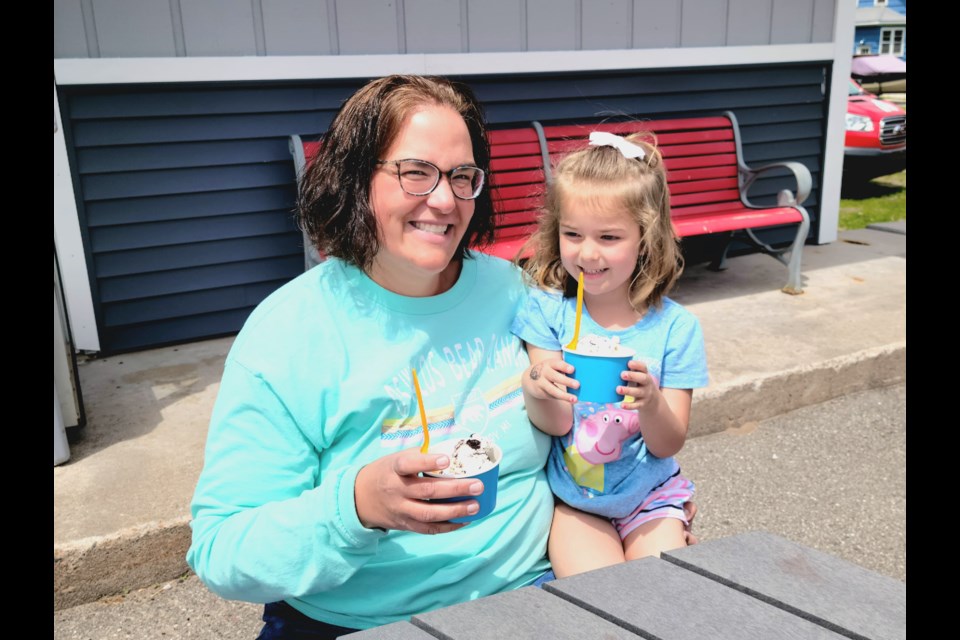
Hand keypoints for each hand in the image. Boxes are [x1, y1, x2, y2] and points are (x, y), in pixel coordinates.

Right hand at [354, 449, 484, 533]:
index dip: (427, 462)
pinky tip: (464, 520)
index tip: (446, 460)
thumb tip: (452, 452)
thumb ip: (420, 456)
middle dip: (455, 489)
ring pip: (429, 514)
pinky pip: (428, 529)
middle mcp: (396, 490)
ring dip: (455, 511)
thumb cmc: (386, 472)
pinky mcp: (405, 525)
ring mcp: (401, 510)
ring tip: (475, 506)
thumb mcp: (396, 458)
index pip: (408, 464)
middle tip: (477, 485)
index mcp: (394, 468)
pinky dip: (448, 526)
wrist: (360, 498)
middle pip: (427, 491)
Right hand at [524, 358, 577, 403]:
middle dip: (567, 381)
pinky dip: (562, 398)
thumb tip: (583, 375)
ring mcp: (541, 383)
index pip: (557, 364)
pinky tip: (571, 400)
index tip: (572, 369)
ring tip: (575, 399)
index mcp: (550, 363)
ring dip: (565, 395)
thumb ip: (564, 368)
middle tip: (578, 385)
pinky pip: (552, 396)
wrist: (529, 378)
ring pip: (553, 390)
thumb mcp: (553, 365)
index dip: (564, 367)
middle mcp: (544, 372)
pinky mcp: (541, 392)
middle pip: (555, 377)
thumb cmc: (549, 370)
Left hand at [618, 360, 662, 412]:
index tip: (629, 363)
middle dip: (633, 376)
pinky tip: (622, 405)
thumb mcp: (637, 376)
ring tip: (618, 389)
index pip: (643, 368)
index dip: (637, 365)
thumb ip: (628, 371)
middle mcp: (647, 383)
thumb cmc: (639, 384)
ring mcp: (646, 394)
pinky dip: (629, 406)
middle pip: (643, 378)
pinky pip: (636, 405)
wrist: (653, 401)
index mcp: (645, 374)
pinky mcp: (643, 404)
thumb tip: (606, 366)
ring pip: (638, 392)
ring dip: (628, 390)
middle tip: (622, 374)